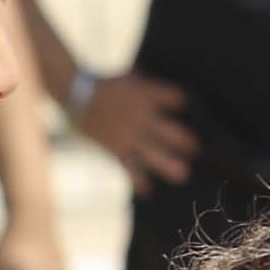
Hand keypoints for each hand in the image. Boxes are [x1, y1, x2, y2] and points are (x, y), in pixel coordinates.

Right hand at [76, 69, 200, 185]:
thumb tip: (160, 85)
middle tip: (195, 150)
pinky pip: (130, 168)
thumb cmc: (102, 83)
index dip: (184, 105)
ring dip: (170, 166)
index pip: (176, 99)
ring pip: (155, 155)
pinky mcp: (115, 148)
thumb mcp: (128, 77)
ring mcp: (129, 134)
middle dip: (186, 143)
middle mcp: (142, 116)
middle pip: (173, 133)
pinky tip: (147, 191)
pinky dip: (139, 181)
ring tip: (182, 174)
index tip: (190, 112)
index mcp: (147, 95)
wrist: (74, 91)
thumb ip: (145, 82)